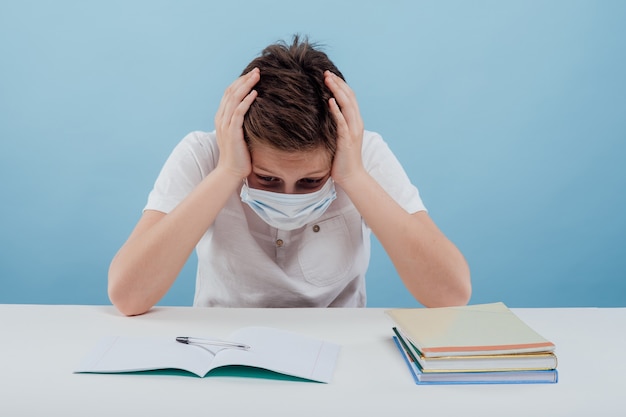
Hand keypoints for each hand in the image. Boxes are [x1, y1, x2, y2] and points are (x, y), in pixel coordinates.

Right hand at [215, 68, 259, 178]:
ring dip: (246, 86)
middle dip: (244, 80)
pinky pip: (238, 113)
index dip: (240, 82)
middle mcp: (221, 118)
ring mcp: (225, 125)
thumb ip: (243, 122)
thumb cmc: (239, 155)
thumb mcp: (240, 135)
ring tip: (257, 76)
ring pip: (234, 99)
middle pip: (231, 92)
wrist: (231, 172)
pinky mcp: (232, 132)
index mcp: (222, 117)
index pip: (229, 93)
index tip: (252, 74)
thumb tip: (257, 113)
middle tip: (257, 70)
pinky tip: (254, 94)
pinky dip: (246, 102)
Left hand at [324, 71, 364, 185]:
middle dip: (338, 83)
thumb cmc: (343, 159)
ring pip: (347, 106)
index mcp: (355, 122)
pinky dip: (337, 111)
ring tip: (328, 80)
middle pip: (349, 97)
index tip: (330, 75)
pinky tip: (330, 102)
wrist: (351, 176)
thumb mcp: (340, 138)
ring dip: (337, 91)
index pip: (350, 98)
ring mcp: (352, 131)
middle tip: (326, 72)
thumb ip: (336, 125)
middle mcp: (356, 123)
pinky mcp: (347, 140)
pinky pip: (342, 122)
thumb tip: (323, 115)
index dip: (341, 85)